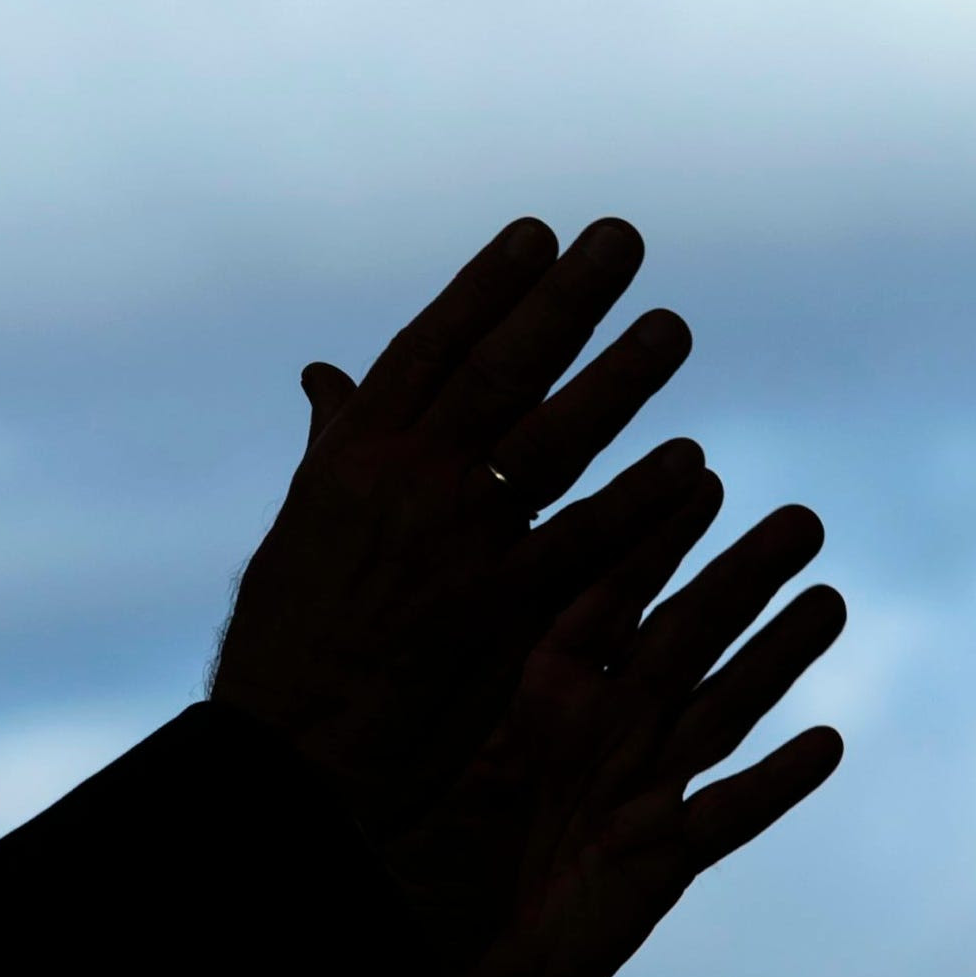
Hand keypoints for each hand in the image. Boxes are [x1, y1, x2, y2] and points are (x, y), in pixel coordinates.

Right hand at [212, 215, 699, 846]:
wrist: (290, 741)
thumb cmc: (285, 632)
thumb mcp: (301, 522)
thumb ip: (334, 444)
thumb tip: (325, 375)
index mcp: (351, 455)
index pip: (428, 351)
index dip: (485, 289)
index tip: (537, 235)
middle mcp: (401, 481)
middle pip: (498, 373)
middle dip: (563, 304)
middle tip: (622, 242)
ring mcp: (451, 541)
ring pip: (550, 443)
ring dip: (617, 383)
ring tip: (673, 330)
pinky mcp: (495, 607)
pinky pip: (581, 543)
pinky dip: (637, 505)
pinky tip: (690, 467)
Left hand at [400, 485, 848, 976]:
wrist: (402, 950)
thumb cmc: (382, 834)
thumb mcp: (391, 720)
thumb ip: (407, 631)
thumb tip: (372, 501)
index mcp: (530, 688)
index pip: (598, 594)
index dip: (646, 538)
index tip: (696, 470)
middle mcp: (589, 730)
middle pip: (678, 640)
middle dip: (739, 579)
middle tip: (803, 518)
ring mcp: (628, 793)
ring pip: (716, 713)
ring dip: (775, 661)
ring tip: (831, 599)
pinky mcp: (652, 867)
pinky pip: (722, 820)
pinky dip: (774, 784)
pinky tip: (827, 743)